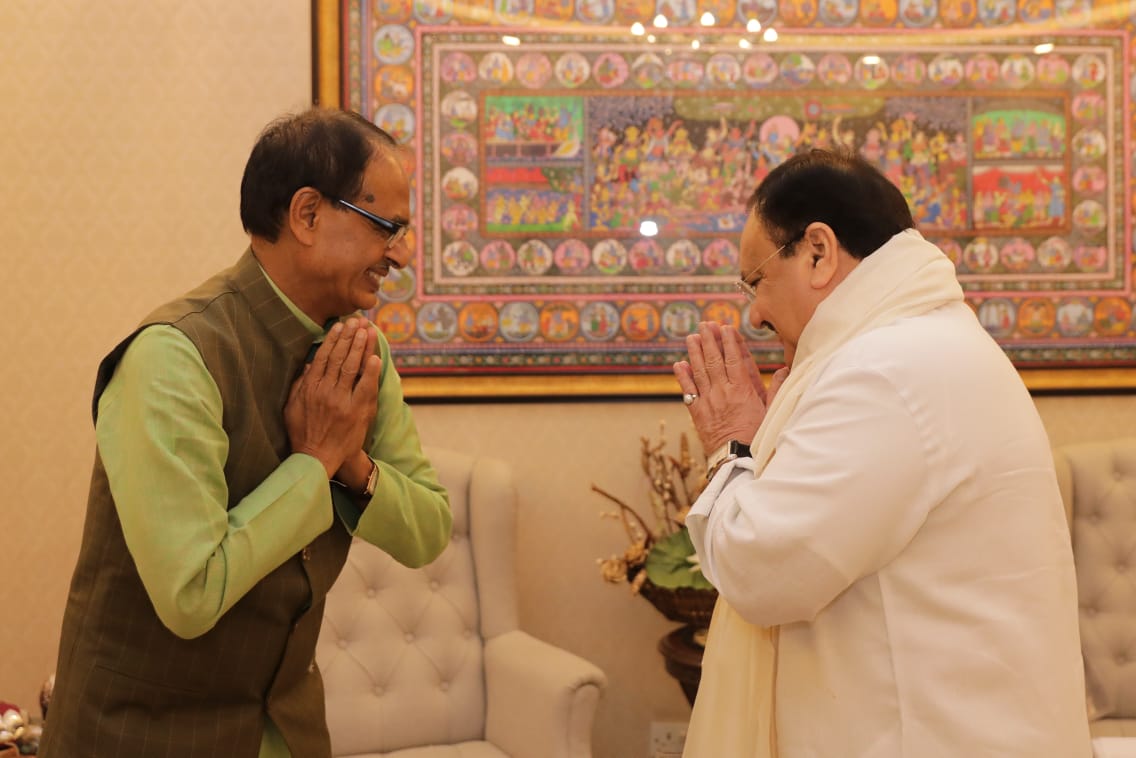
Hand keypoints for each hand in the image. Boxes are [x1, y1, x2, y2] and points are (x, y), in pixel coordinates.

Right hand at [284, 318, 380, 478]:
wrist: (317, 458)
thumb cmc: (303, 433)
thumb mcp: (292, 407)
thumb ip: (299, 385)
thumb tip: (309, 364)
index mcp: (310, 388)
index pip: (323, 357)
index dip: (333, 340)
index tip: (339, 326)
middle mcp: (325, 391)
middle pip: (339, 357)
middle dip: (349, 337)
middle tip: (357, 321)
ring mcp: (342, 401)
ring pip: (351, 367)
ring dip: (360, 347)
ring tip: (367, 331)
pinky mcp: (356, 411)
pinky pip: (365, 386)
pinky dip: (370, 371)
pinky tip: (375, 357)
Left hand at [673, 322, 779, 453]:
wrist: (736, 460)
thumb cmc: (757, 437)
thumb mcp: (772, 413)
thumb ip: (777, 390)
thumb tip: (784, 370)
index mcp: (742, 390)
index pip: (735, 359)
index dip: (730, 341)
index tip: (726, 327)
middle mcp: (723, 392)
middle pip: (714, 360)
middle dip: (710, 340)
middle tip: (706, 324)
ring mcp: (708, 401)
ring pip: (699, 371)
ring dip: (695, 352)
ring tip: (692, 336)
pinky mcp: (698, 413)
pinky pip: (688, 391)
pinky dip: (683, 377)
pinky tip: (680, 364)